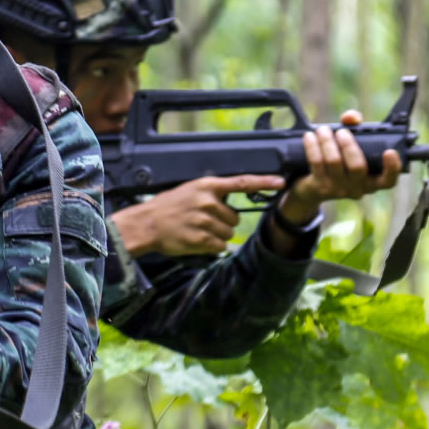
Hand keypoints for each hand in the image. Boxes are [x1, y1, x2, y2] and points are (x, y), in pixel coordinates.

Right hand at [112, 174, 284, 257]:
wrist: (146, 223)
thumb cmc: (168, 206)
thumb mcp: (190, 190)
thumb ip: (212, 193)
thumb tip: (231, 202)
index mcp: (207, 186)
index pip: (242, 182)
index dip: (264, 182)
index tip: (281, 182)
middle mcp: (208, 202)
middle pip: (235, 218)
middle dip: (224, 222)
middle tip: (203, 221)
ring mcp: (205, 221)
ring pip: (228, 233)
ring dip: (217, 235)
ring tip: (197, 230)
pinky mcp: (201, 239)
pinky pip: (220, 246)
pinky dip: (212, 247)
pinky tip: (196, 240)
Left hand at [274, 110, 402, 226]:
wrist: (313, 187)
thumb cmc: (340, 162)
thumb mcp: (351, 146)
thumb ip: (355, 128)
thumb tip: (351, 117)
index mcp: (372, 181)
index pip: (388, 180)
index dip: (392, 167)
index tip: (389, 151)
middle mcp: (358, 189)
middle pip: (357, 166)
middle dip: (348, 145)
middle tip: (341, 131)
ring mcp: (339, 190)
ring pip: (334, 162)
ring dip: (327, 141)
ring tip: (322, 130)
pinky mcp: (320, 188)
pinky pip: (316, 163)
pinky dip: (313, 146)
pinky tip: (309, 137)